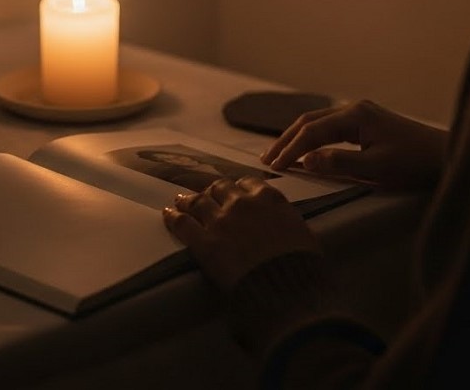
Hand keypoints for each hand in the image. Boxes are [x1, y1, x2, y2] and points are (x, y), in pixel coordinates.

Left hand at [162, 177, 318, 290]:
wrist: (285, 287)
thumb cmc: (301, 264)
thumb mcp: (301, 232)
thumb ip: (284, 219)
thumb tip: (281, 223)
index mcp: (268, 198)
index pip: (248, 182)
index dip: (239, 187)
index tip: (235, 192)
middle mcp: (242, 203)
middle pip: (220, 188)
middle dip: (213, 191)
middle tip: (207, 197)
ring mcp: (220, 221)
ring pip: (198, 201)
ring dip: (189, 200)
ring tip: (181, 200)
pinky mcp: (204, 242)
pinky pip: (182, 223)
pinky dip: (173, 216)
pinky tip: (168, 213)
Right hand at [260, 99, 445, 189]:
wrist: (447, 156)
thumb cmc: (415, 164)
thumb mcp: (377, 168)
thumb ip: (339, 163)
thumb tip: (306, 160)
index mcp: (356, 115)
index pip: (312, 131)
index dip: (291, 150)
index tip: (274, 167)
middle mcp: (355, 108)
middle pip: (309, 121)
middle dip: (286, 140)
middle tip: (265, 159)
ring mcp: (361, 113)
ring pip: (317, 122)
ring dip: (296, 137)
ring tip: (277, 154)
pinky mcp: (367, 122)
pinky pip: (329, 127)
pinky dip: (311, 138)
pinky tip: (304, 149)